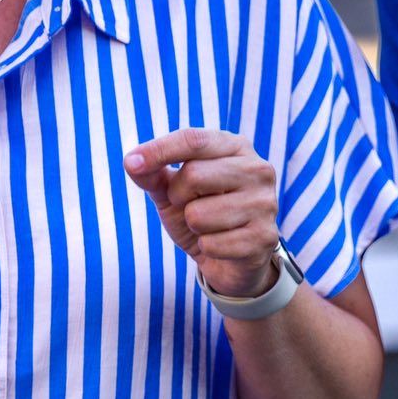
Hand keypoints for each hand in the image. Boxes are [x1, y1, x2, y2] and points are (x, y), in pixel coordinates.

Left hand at [124, 128, 281, 298]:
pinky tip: (222, 245)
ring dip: (193, 226)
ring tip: (209, 226)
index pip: (194, 140)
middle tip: (191, 205)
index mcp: (235, 147)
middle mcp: (258, 169)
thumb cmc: (201, 212)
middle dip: (178, 196)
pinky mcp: (265, 237)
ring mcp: (266, 203)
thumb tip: (131, 161)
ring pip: (199, 214)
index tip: (131, 162)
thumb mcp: (172, 189)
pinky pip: (211, 244)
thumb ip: (152, 172)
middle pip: (193, 175)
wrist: (231, 258)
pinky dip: (206, 248)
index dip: (159, 150)